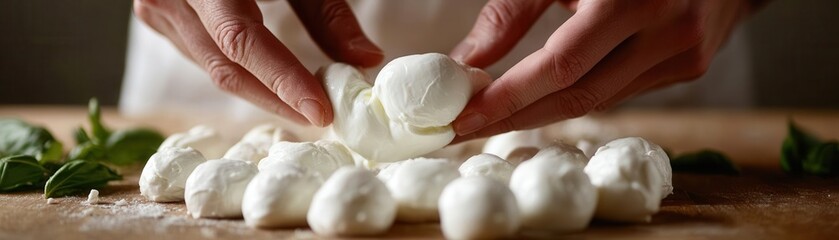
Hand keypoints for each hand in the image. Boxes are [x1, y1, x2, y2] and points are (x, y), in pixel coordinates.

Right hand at [133, 0, 382, 125]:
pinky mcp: (160, 20)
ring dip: (262, 92)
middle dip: (278, 99)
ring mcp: (158, 11)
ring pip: (215, 69)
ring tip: (306, 102)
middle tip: (323, 117)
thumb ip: (328, 14)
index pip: (241, 41)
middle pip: (227, 67)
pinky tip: (274, 84)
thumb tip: (366, 60)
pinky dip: (243, 73)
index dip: (282, 80)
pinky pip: (204, 58)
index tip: (321, 111)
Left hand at [449, 0, 753, 141]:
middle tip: (468, 130)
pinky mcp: (691, 64)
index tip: (463, 119)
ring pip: (601, 100)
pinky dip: (581, 96)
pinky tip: (545, 99)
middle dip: (517, 118)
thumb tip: (468, 61)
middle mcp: (667, 29)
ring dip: (544, 112)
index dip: (509, 98)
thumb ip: (513, 11)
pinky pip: (623, 90)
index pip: (560, 67)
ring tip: (496, 117)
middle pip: (579, 95)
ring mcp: (686, 52)